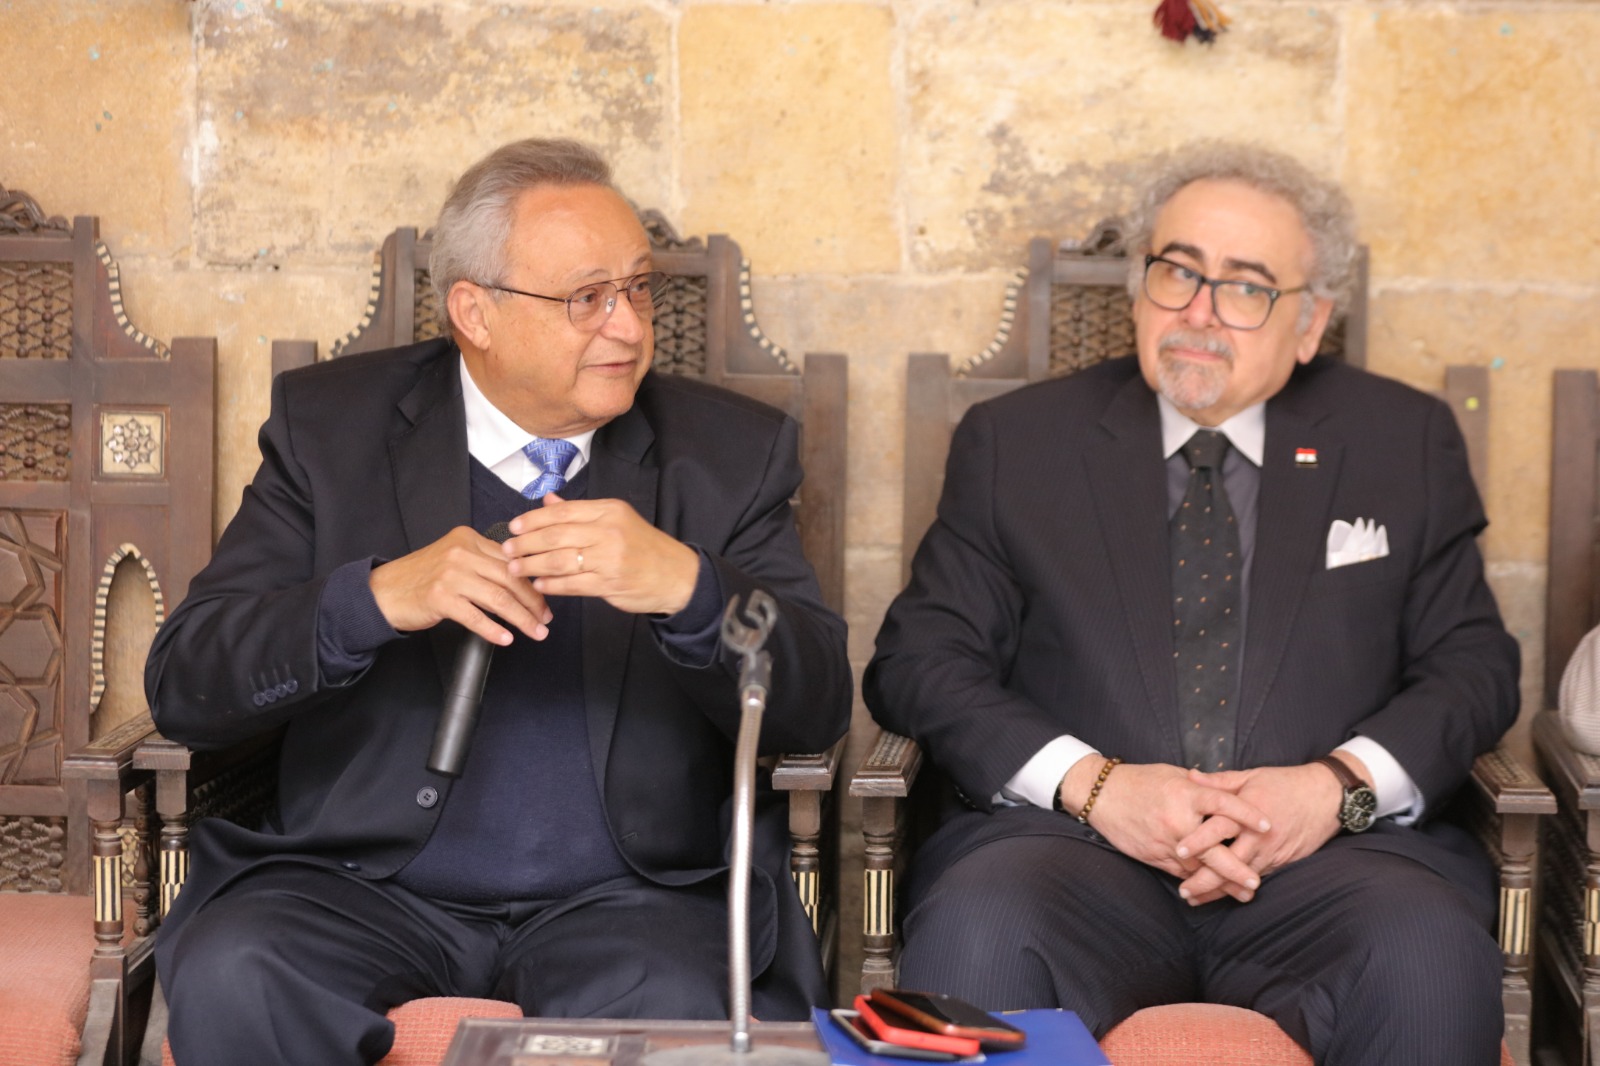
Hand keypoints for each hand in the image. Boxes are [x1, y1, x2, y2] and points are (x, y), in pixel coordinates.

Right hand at [369, 526, 552, 644]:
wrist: (383, 592)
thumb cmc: (421, 579)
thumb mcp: (454, 559)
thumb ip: (483, 563)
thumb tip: (521, 583)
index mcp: (468, 538)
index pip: (510, 561)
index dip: (532, 583)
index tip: (544, 600)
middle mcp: (461, 553)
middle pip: (510, 579)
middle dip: (533, 602)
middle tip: (545, 619)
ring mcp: (450, 574)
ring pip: (498, 598)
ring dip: (521, 619)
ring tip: (535, 632)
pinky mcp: (440, 597)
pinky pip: (476, 616)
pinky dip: (494, 629)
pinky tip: (506, 638)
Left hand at [504, 493, 700, 615]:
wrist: (677, 575)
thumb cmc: (644, 547)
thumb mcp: (617, 519)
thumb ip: (580, 512)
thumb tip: (548, 500)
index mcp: (609, 511)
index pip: (562, 511)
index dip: (533, 519)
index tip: (514, 527)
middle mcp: (609, 531)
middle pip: (556, 535)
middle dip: (526, 543)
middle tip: (507, 549)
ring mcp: (609, 559)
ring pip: (559, 560)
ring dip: (532, 566)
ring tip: (516, 569)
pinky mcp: (610, 584)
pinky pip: (572, 584)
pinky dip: (551, 585)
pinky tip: (539, 585)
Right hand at [1062, 757, 1271, 901]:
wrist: (1102, 795)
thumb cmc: (1140, 781)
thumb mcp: (1174, 776)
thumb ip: (1202, 787)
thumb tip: (1228, 792)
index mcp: (1186, 794)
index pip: (1223, 804)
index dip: (1246, 814)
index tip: (1267, 825)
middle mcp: (1177, 821)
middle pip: (1213, 850)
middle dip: (1236, 869)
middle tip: (1256, 882)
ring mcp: (1165, 842)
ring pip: (1198, 868)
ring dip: (1221, 882)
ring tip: (1243, 893)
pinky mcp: (1154, 856)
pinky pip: (1180, 873)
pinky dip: (1197, 882)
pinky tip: (1212, 891)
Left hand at [1173, 760, 1349, 903]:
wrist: (1328, 797)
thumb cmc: (1286, 783)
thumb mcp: (1251, 776)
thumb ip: (1219, 781)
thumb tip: (1190, 776)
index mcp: (1248, 812)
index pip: (1219, 829)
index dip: (1198, 841)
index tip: (1179, 852)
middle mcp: (1260, 836)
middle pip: (1229, 862)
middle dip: (1205, 879)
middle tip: (1184, 891)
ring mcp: (1272, 852)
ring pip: (1242, 877)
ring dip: (1219, 890)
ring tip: (1195, 899)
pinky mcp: (1282, 862)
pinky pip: (1257, 877)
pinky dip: (1239, 888)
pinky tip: (1223, 895)